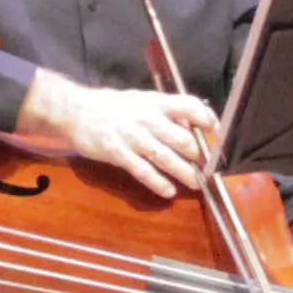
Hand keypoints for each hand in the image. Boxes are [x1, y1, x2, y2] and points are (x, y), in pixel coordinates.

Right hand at [19, 68, 221, 193]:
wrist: (75, 111)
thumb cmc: (114, 107)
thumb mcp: (142, 101)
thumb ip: (166, 113)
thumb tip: (192, 128)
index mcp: (155, 103)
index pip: (188, 106)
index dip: (206, 119)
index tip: (216, 132)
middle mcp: (146, 118)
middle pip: (181, 138)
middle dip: (197, 156)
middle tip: (207, 168)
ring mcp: (132, 136)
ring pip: (164, 157)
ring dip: (183, 172)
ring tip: (196, 183)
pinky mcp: (118, 153)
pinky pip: (143, 171)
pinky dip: (158, 183)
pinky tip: (169, 191)